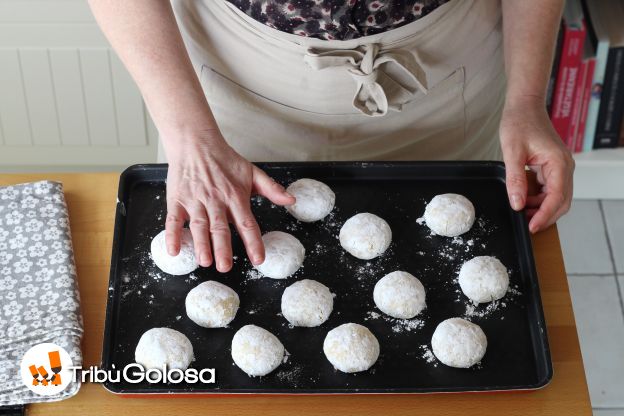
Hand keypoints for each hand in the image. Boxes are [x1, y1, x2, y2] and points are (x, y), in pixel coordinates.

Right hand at [164, 130, 294, 271]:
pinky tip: (174, 250)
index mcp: (235, 197)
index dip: (253, 242)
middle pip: (220, 228)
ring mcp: (195, 201)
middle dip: (223, 248)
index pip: (247, 223)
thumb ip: (271, 188)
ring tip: (204, 261)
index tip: (258, 259)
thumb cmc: (224, 159)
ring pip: (199, 225)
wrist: (195, 142)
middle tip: (225, 267)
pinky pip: (173, 220)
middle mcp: (216, 201)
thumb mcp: (252, 172)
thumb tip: (292, 200)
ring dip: (201, 244)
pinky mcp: (177, 200)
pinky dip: (172, 235)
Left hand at [499, 97, 574, 232]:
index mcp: (559, 163)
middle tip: (526, 225)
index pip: (557, 198)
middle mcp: (564, 167)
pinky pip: (549, 189)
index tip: (532, 227)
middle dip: (545, 216)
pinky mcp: (552, 167)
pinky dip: (538, 198)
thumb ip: (515, 179)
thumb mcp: (512, 152)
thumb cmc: (519, 122)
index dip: (544, 215)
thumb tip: (517, 203)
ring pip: (555, 197)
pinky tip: (524, 200)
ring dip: (540, 208)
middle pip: (561, 202)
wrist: (524, 105)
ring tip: (521, 213)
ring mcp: (559, 167)